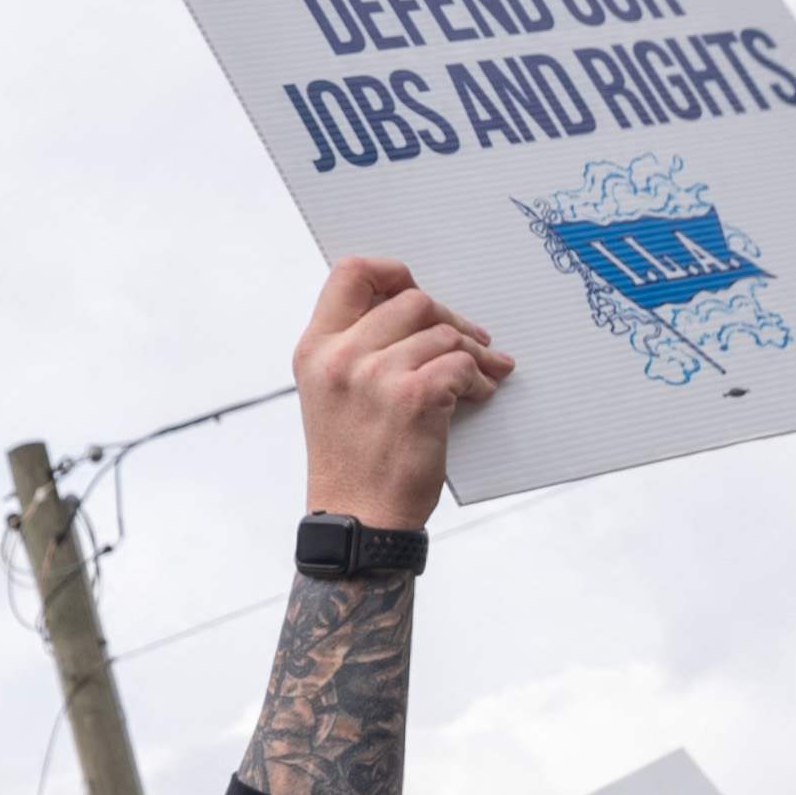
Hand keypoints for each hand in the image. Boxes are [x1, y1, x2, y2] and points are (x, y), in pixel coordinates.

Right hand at [288, 255, 501, 527]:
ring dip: (471, 354)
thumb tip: (417, 311)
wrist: (359, 521)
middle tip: (470, 341)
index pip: (350, 273)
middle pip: (411, 299)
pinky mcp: (412, 397)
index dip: (391, 272)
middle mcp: (339, 356)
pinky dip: (478, 378)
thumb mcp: (332, 395)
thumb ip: (357, 348)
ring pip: (442, 333)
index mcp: (315, 349)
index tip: (415, 292)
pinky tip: (479, 395)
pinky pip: (460, 364)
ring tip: (480, 377)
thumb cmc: (353, 462)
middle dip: (449, 319)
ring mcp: (374, 376)